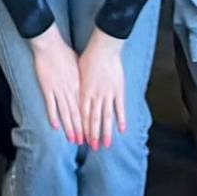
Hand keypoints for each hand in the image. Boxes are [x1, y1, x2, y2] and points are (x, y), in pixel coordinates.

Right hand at [28, 29, 81, 144]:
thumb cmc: (65, 53)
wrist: (50, 46)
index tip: (94, 133)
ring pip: (66, 113)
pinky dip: (53, 117)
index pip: (87, 108)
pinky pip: (51, 106)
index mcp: (80, 85)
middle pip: (78, 114)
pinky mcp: (47, 89)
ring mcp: (59, 91)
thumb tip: (87, 87)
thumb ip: (82, 79)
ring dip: (70, 128)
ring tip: (74, 140)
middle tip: (87, 143)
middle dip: (83, 130)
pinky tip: (56, 127)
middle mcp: (71, 90)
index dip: (90, 122)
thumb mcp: (78, 66)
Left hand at [76, 31, 127, 149]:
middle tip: (93, 147)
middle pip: (92, 119)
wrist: (103, 48)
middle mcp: (94, 96)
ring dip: (106, 132)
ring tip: (106, 145)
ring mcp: (107, 94)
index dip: (81, 128)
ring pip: (105, 117)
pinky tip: (122, 130)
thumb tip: (74, 96)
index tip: (80, 139)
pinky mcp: (118, 90)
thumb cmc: (88, 58)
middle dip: (92, 135)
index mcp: (83, 92)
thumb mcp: (78, 74)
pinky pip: (119, 108)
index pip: (81, 115)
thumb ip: (78, 87)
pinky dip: (121, 119)